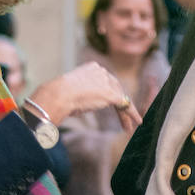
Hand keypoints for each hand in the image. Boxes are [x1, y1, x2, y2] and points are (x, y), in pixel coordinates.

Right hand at [28, 64, 142, 131]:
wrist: (58, 95)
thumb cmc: (58, 96)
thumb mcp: (71, 91)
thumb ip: (81, 94)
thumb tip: (80, 105)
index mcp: (92, 68)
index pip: (106, 81)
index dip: (110, 94)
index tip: (112, 104)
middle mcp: (101, 71)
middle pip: (116, 88)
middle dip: (121, 104)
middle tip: (124, 118)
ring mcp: (106, 82)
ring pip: (121, 97)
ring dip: (126, 113)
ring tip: (128, 126)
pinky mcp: (110, 94)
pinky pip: (125, 104)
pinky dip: (132, 114)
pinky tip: (137, 121)